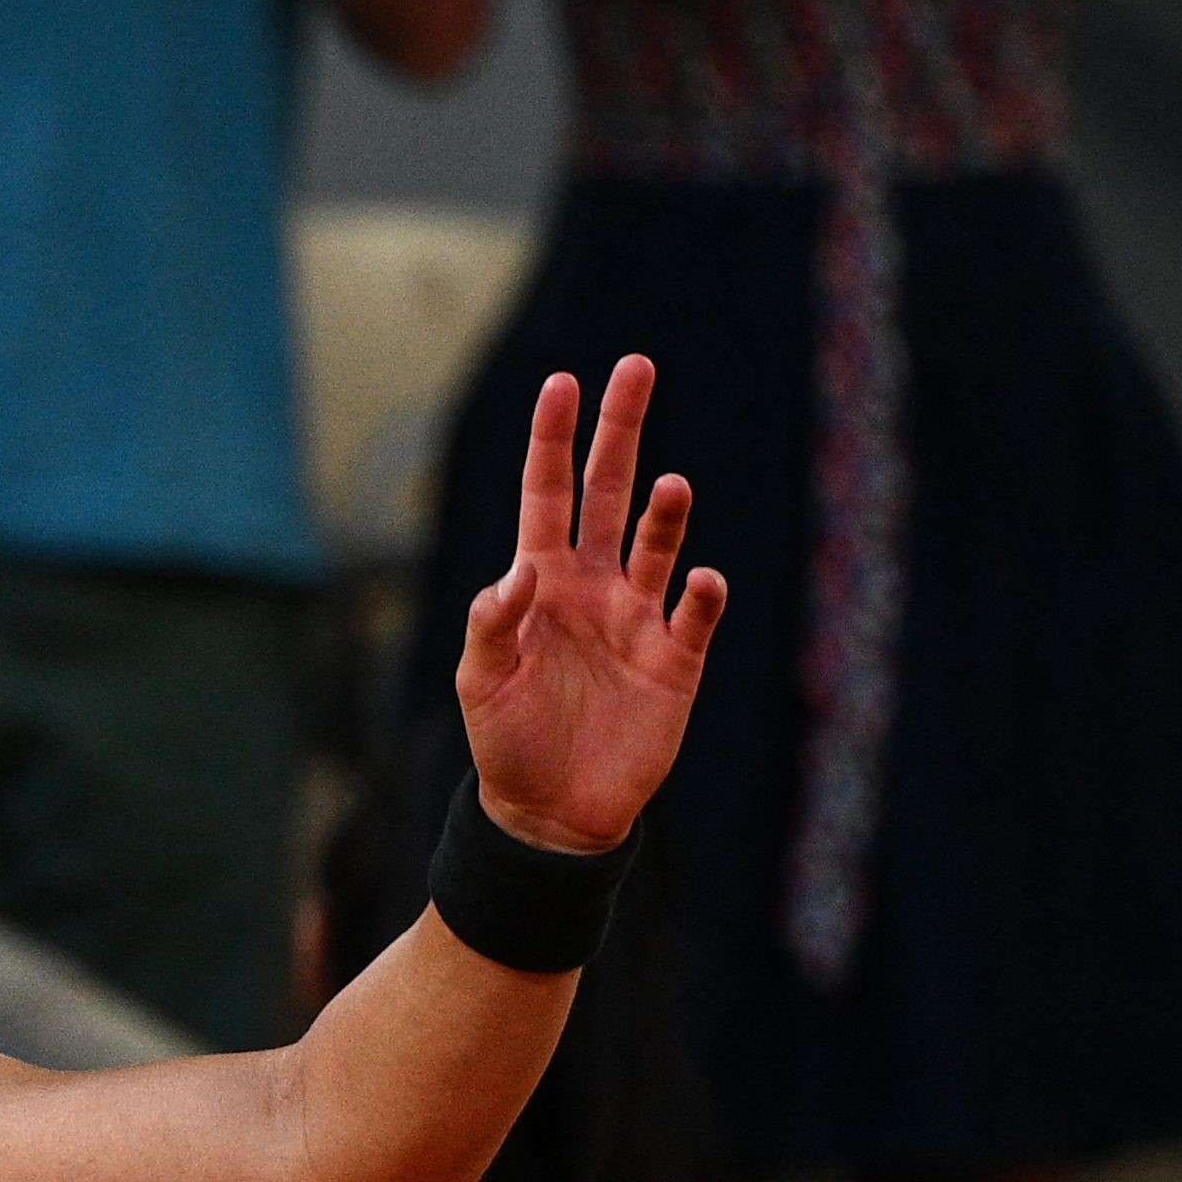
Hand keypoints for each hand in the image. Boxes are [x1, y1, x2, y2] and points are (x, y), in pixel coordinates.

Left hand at [452, 355, 725, 854]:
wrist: (551, 814)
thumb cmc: (507, 742)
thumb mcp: (481, 683)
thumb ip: (493, 625)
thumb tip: (518, 572)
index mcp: (541, 582)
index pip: (549, 494)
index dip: (554, 440)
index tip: (563, 381)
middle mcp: (593, 587)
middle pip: (611, 494)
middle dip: (621, 431)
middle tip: (636, 367)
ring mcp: (637, 620)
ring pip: (657, 546)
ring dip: (665, 514)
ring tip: (669, 485)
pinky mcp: (674, 662)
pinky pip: (693, 615)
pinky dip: (699, 593)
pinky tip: (699, 577)